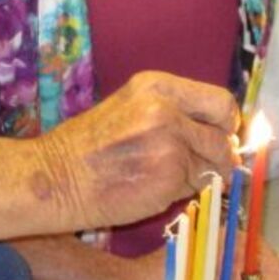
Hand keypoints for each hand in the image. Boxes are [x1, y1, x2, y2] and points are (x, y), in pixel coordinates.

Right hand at [33, 71, 240, 233]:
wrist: (55, 178)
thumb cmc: (87, 147)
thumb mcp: (130, 109)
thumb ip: (172, 113)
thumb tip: (218, 132)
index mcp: (156, 86)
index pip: (219, 102)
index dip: (224, 124)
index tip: (217, 136)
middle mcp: (166, 110)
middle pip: (223, 135)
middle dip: (220, 154)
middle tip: (207, 165)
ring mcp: (170, 145)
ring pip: (214, 165)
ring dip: (202, 176)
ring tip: (171, 179)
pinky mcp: (168, 178)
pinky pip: (197, 188)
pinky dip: (185, 193)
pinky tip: (157, 190)